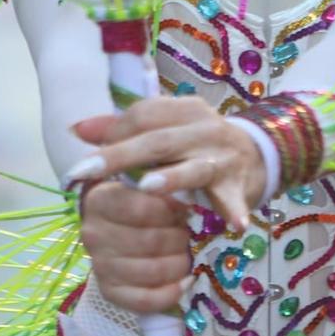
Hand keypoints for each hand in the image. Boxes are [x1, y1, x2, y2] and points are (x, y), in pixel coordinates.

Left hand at [64, 97, 267, 233]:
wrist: (257, 154)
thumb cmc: (198, 143)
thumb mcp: (167, 129)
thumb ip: (124, 129)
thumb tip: (77, 129)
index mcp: (184, 110)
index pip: (144, 115)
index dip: (113, 134)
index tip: (87, 159)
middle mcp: (204, 128)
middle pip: (158, 141)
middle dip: (119, 156)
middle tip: (86, 172)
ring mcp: (222, 156)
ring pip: (193, 167)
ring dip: (171, 177)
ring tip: (147, 187)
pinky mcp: (238, 183)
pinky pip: (234, 198)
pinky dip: (235, 210)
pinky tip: (235, 225)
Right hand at [79, 181, 193, 313]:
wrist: (116, 225)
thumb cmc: (140, 200)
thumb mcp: (147, 184)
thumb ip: (162, 186)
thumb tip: (185, 202)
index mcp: (100, 200)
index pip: (142, 208)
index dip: (169, 211)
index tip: (181, 209)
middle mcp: (93, 234)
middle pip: (151, 242)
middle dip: (179, 238)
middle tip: (187, 234)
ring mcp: (99, 265)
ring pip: (152, 271)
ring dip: (180, 263)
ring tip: (187, 254)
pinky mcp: (109, 291)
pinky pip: (144, 300)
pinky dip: (172, 293)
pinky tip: (186, 281)